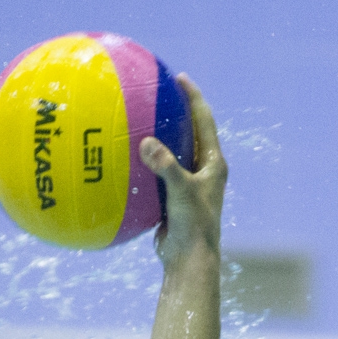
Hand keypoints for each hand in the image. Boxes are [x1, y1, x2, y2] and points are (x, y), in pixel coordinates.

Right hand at [139, 73, 226, 266]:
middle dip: (176, 111)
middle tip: (158, 90)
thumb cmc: (193, 226)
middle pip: (190, 132)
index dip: (193, 97)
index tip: (179, 78)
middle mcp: (204, 171)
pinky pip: (157, 173)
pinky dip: (144, 163)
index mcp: (214, 164)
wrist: (189, 260)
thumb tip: (147, 143)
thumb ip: (166, 166)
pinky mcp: (173, 198)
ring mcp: (188, 184)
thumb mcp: (181, 192)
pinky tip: (123, 158)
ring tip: (139, 118)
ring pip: (173, 153)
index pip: (204, 121)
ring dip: (159, 137)